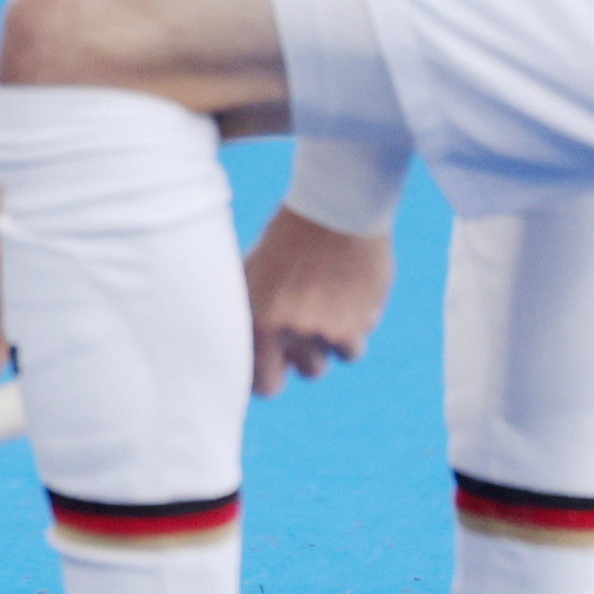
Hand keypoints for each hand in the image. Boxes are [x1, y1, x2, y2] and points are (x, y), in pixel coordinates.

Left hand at [246, 206, 393, 394]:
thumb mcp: (254, 271)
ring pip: (328, 361)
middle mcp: (289, 330)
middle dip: (301, 362)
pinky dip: (352, 331)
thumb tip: (236, 344)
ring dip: (326, 345)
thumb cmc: (288, 236)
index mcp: (257, 317)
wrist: (336, 210)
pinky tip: (347, 301)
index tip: (274, 368)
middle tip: (300, 341)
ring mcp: (325, 330)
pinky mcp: (358, 325)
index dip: (269, 378)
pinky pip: (352, 348)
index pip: (262, 383)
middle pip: (304, 374)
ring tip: (323, 307)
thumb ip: (250, 311)